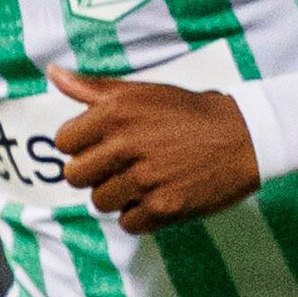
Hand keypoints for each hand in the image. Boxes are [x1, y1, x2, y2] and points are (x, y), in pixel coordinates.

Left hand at [49, 65, 261, 233]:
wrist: (244, 137)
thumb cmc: (190, 113)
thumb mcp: (142, 91)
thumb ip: (94, 88)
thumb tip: (53, 73)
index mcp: (116, 112)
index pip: (64, 142)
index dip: (81, 146)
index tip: (101, 146)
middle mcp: (126, 145)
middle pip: (77, 176)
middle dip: (94, 174)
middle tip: (120, 167)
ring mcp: (145, 179)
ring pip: (100, 202)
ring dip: (118, 196)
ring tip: (142, 182)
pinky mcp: (164, 207)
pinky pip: (128, 223)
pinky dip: (140, 216)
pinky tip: (157, 198)